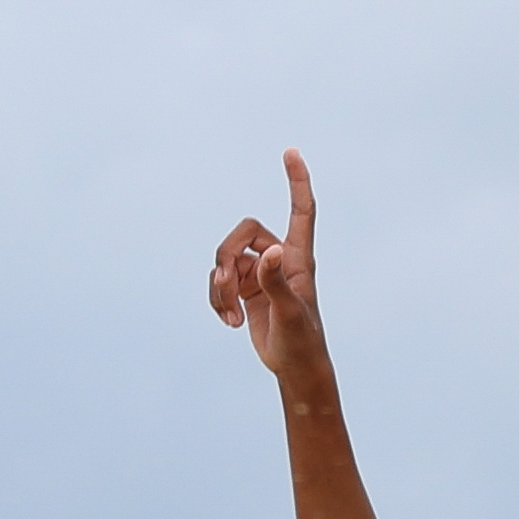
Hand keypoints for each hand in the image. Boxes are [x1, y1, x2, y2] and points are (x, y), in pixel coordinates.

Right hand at [205, 152, 329, 384]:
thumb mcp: (290, 312)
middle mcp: (278, 258)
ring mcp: (260, 273)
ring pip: (224, 260)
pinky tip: (228, 322)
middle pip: (242, 233)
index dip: (297, 181)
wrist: (294, 366)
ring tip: (231, 317)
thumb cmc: (302, 340)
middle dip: (225, 257)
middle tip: (225, 284)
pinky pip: (218, 282)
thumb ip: (276, 281)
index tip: (290, 152)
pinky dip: (217, 300)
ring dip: (220, 288)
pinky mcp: (245, 289)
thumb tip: (268, 252)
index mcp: (298, 257)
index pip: (301, 210)